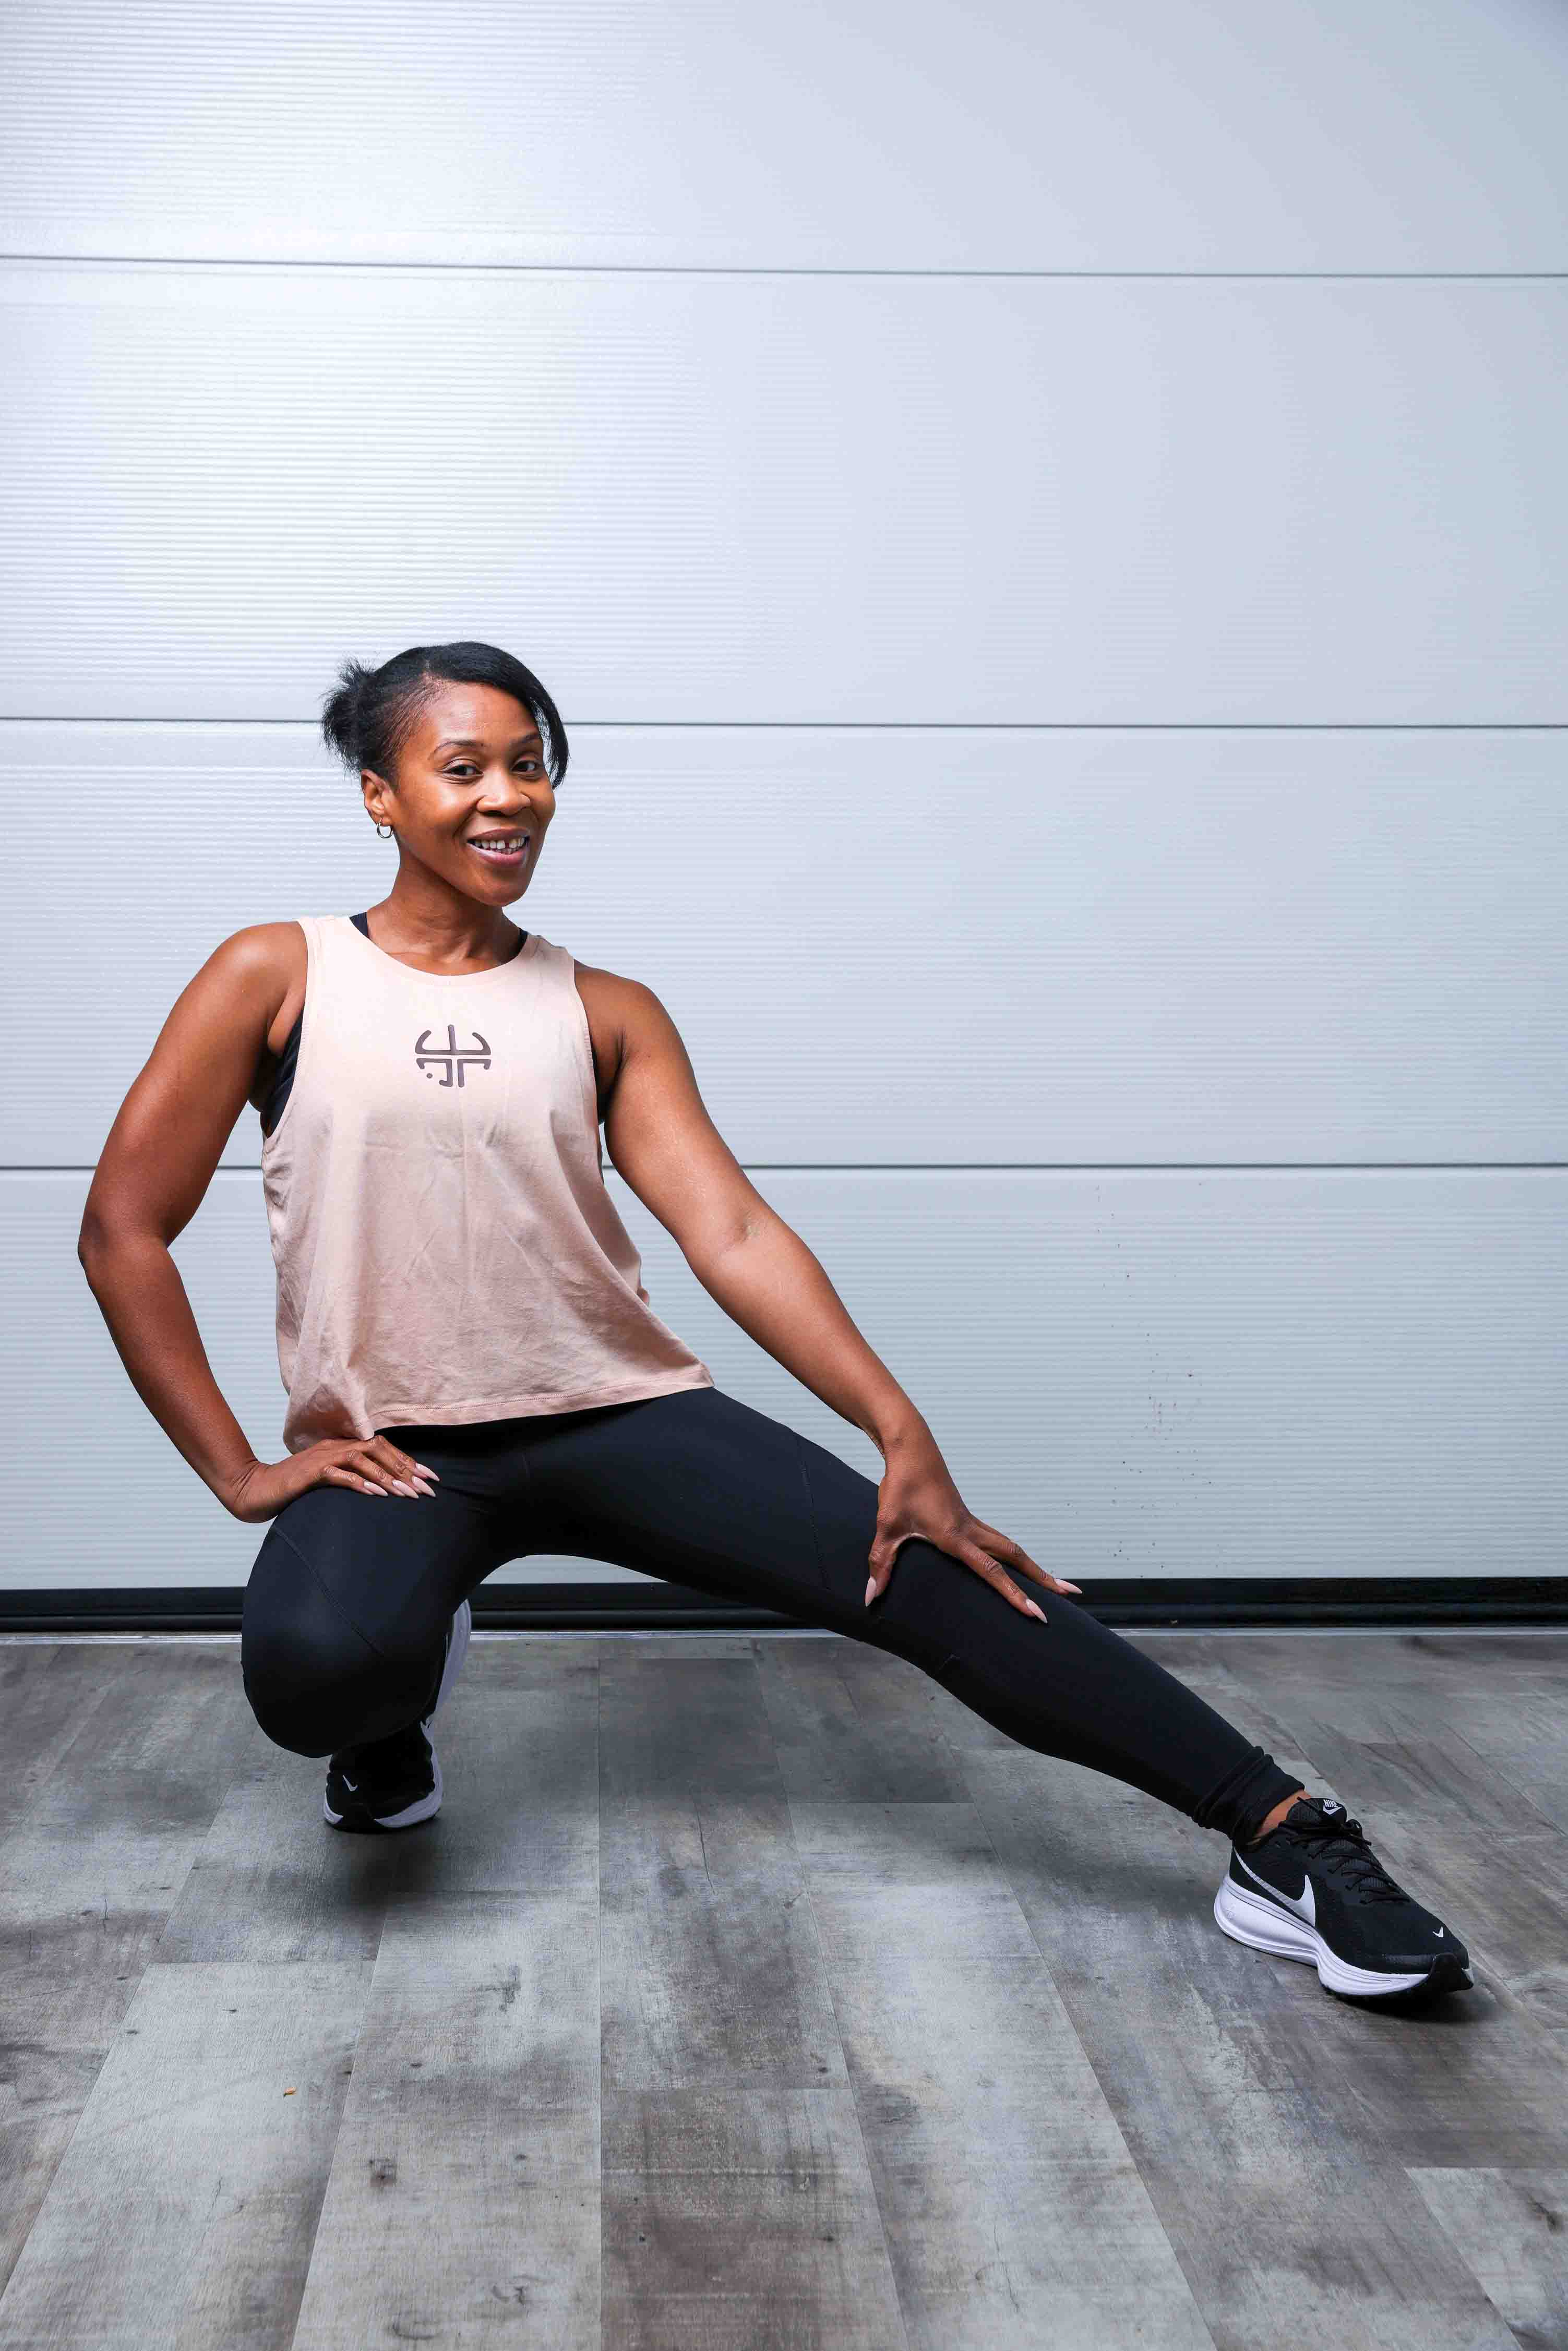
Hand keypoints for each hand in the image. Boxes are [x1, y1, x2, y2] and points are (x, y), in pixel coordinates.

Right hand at [223, 1435, 439, 1522]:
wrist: (255, 1490)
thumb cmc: (294, 1489)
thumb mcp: (328, 1481)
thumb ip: (352, 1478)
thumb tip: (383, 1490)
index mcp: (341, 1446)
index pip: (382, 1447)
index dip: (408, 1461)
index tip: (431, 1477)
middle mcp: (335, 1446)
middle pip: (378, 1448)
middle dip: (405, 1468)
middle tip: (426, 1488)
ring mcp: (322, 1457)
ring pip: (362, 1458)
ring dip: (387, 1476)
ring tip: (407, 1494)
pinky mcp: (309, 1472)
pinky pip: (339, 1474)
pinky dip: (359, 1483)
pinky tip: (376, 1494)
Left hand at [865, 1426, 1080, 1621]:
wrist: (911, 1449)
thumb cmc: (900, 1486)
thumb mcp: (886, 1526)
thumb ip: (881, 1563)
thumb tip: (872, 1597)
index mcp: (955, 1536)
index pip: (992, 1570)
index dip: (1014, 1594)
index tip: (1036, 1613)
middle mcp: (970, 1530)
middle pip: (1016, 1557)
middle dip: (1043, 1578)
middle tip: (1071, 1594)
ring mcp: (971, 1523)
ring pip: (1011, 1547)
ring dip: (1032, 1566)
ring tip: (1053, 1584)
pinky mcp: (966, 1519)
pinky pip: (998, 1541)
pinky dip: (1013, 1557)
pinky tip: (1014, 1566)